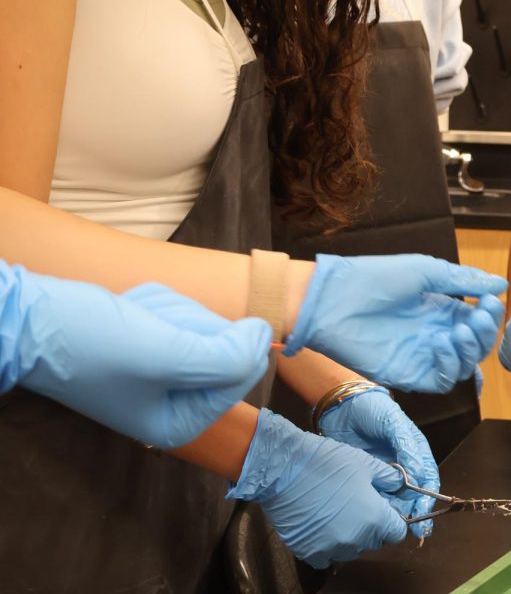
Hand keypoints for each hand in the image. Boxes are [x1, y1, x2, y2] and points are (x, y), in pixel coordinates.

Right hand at [0, 266, 269, 448]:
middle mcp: (178, 402)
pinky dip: (158, 304)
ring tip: (134, 319)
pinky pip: (178, 313)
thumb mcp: (167, 353)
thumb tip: (265, 338)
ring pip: (203, 324)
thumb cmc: (93, 343)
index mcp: (183, 422)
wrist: (30, 320)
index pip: (243, 373)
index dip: (223, 340)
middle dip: (189, 324)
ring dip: (171, 311)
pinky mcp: (152, 345)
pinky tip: (128, 311)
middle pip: (225, 346)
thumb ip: (225, 356)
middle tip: (148, 328)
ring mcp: (165, 373)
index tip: (175, 334)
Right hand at [228, 408, 409, 567]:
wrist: (285, 469)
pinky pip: (327, 557)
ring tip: (339, 512)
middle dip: (372, 526)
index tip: (384, 509)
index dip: (393, 520)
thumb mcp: (366, 464)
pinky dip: (328, 546)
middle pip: (375, 541)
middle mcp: (356, 539)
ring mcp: (331, 548)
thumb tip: (401, 486)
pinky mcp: (309, 552)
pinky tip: (322, 525)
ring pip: (352, 550)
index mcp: (374, 518)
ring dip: (351, 537)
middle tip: (359, 504)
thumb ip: (390, 479)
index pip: (397, 532)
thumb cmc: (327, 462)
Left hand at [286, 254, 507, 392]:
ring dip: (471, 350)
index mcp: (440, 309)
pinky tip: (441, 345)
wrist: (333, 300)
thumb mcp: (426, 271)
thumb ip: (464, 280)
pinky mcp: (408, 374)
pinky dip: (450, 366)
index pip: (478, 320)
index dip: (490, 314)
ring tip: (461, 332)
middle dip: (486, 332)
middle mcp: (435, 334)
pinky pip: (442, 381)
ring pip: (464, 366)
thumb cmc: (375, 279)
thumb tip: (501, 285)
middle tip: (480, 317)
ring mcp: (422, 356)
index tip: (489, 302)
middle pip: (476, 345)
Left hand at [317, 389, 439, 540]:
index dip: (428, 496)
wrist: (339, 406)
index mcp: (414, 450)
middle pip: (413, 494)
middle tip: (412, 531)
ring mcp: (383, 473)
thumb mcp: (392, 421)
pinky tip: (375, 518)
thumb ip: (405, 445)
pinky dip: (377, 508)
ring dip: (396, 514)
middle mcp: (403, 464)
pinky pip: (375, 496)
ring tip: (393, 528)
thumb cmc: (371, 408)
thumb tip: (418, 473)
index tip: (422, 512)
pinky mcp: (366, 477)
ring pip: (395, 498)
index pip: (427, 477)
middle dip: (414, 512)